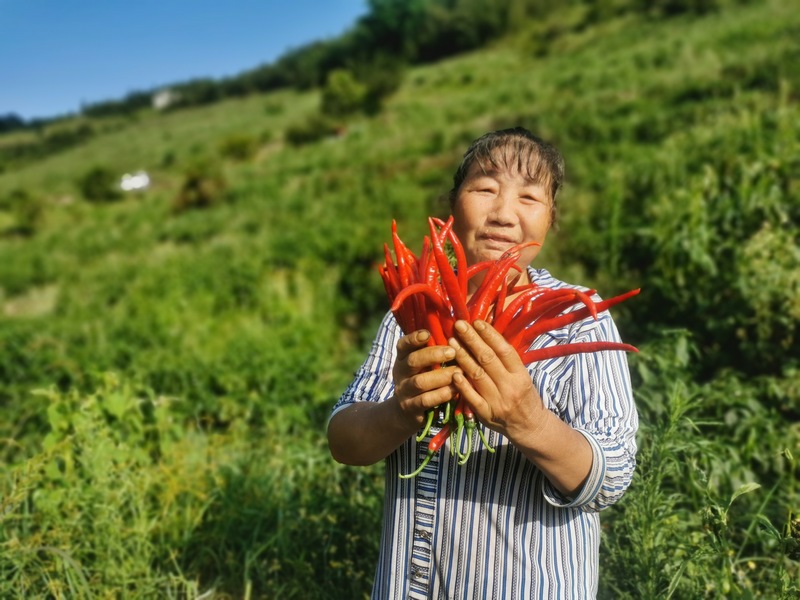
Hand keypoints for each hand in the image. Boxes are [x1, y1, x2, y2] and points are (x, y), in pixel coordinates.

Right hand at [392, 329, 459, 425]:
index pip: (403, 345)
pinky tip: (456, 390)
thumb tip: (457, 333)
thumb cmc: (422, 382)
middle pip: (412, 361)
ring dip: (441, 376)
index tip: (427, 333)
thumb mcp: (422, 367)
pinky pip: (426, 400)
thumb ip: (433, 352)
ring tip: (459, 372)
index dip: (413, 339)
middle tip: (452, 352)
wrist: (405, 414)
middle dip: (433, 355)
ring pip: (420, 382)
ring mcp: (404, 392)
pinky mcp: (411, 408)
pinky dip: (442, 394)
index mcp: (402, 359)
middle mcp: (400, 374)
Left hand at [449, 319, 547, 439]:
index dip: (490, 335)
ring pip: (477, 375)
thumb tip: (487, 334)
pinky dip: (462, 385)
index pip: (504, 351)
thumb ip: (507, 360)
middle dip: (472, 340)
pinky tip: (453, 371)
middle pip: (488, 359)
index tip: (477, 322)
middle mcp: (510, 387)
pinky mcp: (486, 414)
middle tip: (459, 325)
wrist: (529, 426)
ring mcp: (497, 401)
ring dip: (463, 357)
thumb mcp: (522, 376)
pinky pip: (471, 397)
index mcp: (521, 375)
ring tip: (451, 342)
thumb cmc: (524, 395)